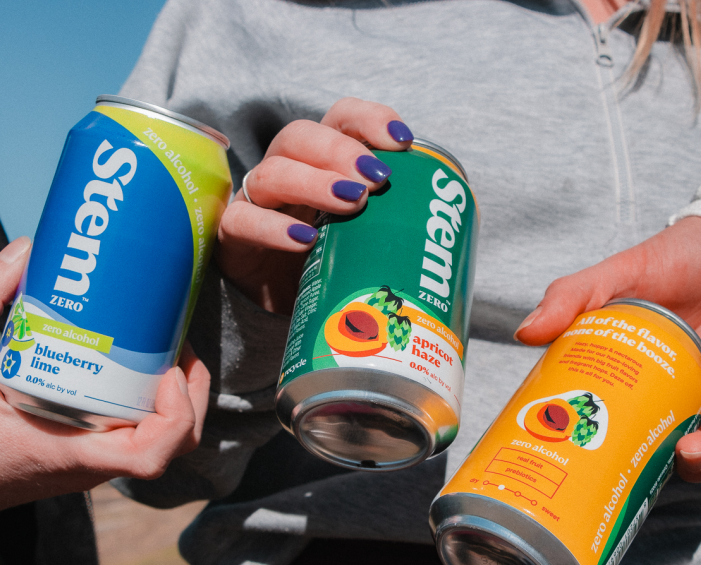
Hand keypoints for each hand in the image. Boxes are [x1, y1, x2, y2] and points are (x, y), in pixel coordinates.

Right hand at [0, 237, 210, 510]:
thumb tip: (26, 251)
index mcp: (68, 455)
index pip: (151, 456)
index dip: (178, 414)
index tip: (169, 370)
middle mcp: (88, 464)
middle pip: (172, 441)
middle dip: (189, 391)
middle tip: (177, 340)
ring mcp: (88, 459)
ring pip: (157, 436)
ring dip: (172, 393)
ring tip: (161, 342)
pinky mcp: (80, 449)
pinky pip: (132, 429)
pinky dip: (145, 397)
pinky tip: (131, 358)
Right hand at [217, 97, 413, 312]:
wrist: (292, 309)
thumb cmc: (339, 263)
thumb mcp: (372, 236)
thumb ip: (402, 221)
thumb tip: (465, 222)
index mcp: (323, 160)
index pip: (341, 119)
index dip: (370, 120)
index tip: (402, 142)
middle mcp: (288, 169)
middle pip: (302, 136)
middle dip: (341, 151)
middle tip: (376, 180)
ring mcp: (259, 201)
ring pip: (273, 172)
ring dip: (315, 183)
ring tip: (351, 203)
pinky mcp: (234, 237)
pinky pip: (244, 222)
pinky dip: (274, 228)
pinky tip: (306, 240)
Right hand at [513, 216, 700, 482]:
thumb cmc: (683, 256)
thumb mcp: (621, 272)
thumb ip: (573, 297)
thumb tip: (525, 333)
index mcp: (633, 377)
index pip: (606, 424)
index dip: (591, 449)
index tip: (574, 455)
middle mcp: (669, 395)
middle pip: (652, 456)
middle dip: (648, 474)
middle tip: (636, 467)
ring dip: (696, 455)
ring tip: (688, 441)